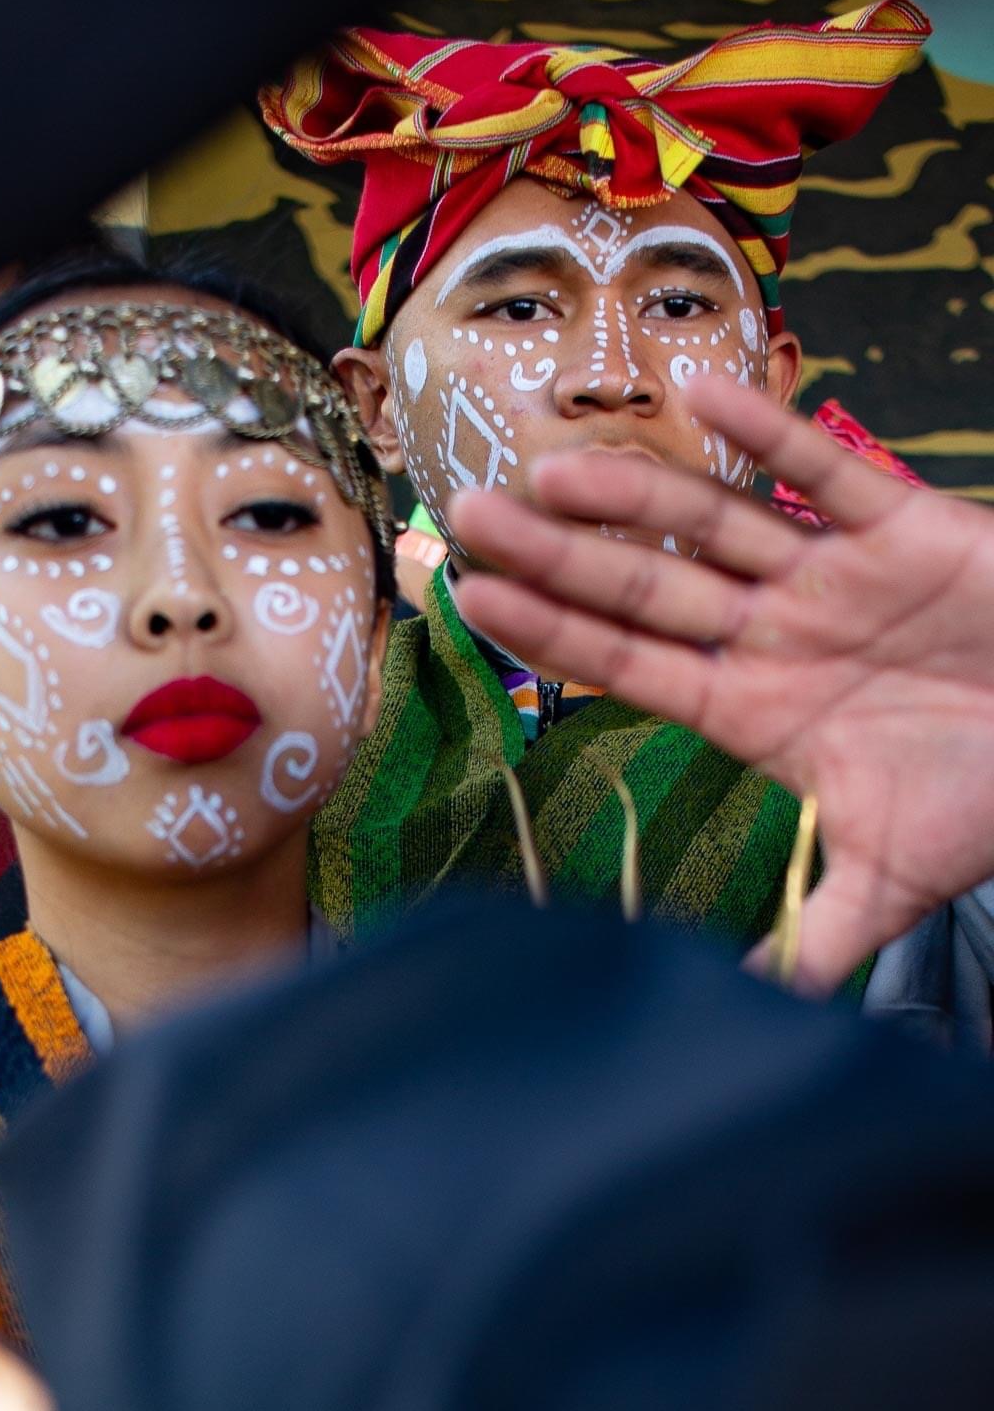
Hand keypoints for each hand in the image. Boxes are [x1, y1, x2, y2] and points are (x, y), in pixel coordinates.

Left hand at [451, 377, 993, 992]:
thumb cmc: (987, 800)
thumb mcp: (890, 884)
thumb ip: (814, 942)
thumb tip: (745, 1016)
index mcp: (754, 709)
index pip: (631, 665)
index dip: (555, 634)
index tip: (476, 600)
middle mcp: (772, 636)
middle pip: (646, 587)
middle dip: (558, 556)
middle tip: (468, 517)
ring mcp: (828, 578)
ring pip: (715, 524)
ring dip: (634, 492)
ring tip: (549, 467)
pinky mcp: (901, 528)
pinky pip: (827, 473)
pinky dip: (772, 436)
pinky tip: (702, 394)